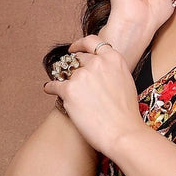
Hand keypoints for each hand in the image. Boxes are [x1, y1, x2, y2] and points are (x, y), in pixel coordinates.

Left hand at [43, 36, 144, 155]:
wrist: (123, 133)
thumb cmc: (126, 114)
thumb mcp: (125, 81)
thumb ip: (111, 70)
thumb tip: (99, 69)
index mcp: (113, 58)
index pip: (91, 42)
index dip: (80, 44)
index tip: (73, 49)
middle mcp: (97, 62)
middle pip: (77, 59)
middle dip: (74, 69)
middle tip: (71, 78)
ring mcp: (82, 75)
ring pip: (66, 73)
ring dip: (63, 79)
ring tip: (61, 86)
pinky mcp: (69, 90)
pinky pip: (54, 84)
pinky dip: (50, 87)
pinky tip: (49, 89)